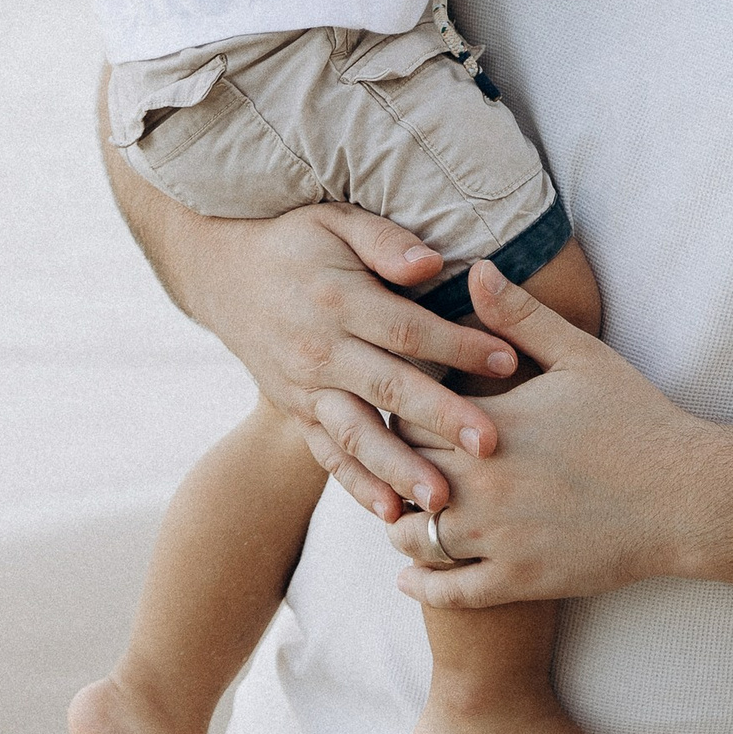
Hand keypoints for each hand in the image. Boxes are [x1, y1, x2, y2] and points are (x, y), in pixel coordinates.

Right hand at [102, 134, 526, 521]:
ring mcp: (305, 389)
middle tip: (490, 445)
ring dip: (399, 469)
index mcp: (338, 300)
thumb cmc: (296, 242)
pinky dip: (357, 485)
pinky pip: (328, 454)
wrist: (223, 275)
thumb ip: (384, 241)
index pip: (408, 328)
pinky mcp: (296, 413)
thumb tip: (432, 263)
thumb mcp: (336, 221)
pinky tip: (390, 512)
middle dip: (441, 418)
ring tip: (440, 500)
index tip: (508, 361)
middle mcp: (320, 351)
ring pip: (357, 433)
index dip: (459, 346)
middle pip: (389, 388)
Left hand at [386, 265, 719, 604]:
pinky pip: (449, 591)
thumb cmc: (637, 418)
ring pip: (414, 536)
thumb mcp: (580, 356)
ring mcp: (499, 539)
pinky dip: (422, 584)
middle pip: (402, 474)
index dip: (399, 413)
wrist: (686, 496)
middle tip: (391, 459)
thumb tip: (476, 269)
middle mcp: (484, 485)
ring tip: (400, 513)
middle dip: (394, 465)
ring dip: (402, 524)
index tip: (404, 410)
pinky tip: (410, 575)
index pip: (406, 417)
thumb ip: (521, 316)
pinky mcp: (518, 581)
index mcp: (492, 426)